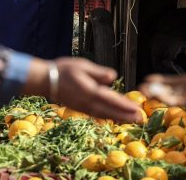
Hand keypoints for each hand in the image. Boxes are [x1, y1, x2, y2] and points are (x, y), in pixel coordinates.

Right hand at [24, 57, 140, 121]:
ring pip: (104, 114)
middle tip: (140, 119)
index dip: (124, 105)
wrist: (45, 80)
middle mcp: (87, 102)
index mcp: (89, 91)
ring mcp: (83, 107)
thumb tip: (113, 77)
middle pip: (110, 110)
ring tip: (131, 120)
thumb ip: (98, 73)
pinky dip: (107, 117)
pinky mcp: (79, 108)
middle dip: (125, 115)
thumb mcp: (82, 65)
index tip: (137, 109)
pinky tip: (113, 117)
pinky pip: (96, 114)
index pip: (111, 99)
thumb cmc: (64, 70)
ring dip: (118, 118)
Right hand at [141, 42, 185, 115]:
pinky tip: (172, 96)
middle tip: (141, 89)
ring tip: (149, 94)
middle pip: (169, 91)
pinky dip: (181, 98)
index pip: (171, 82)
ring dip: (162, 96)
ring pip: (174, 98)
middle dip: (155, 91)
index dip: (159, 81)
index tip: (147, 79)